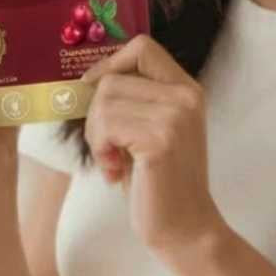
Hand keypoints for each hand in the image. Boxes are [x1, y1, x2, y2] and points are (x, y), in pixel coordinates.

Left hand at [81, 35, 225, 258]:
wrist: (185, 228)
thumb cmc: (159, 182)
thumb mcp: (152, 129)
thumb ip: (135, 100)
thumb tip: (88, 78)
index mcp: (187, 89)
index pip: (142, 47)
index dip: (110, 65)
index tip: (95, 92)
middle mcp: (186, 95)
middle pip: (114, 78)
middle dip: (96, 114)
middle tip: (108, 148)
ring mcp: (176, 116)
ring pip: (104, 101)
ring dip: (96, 136)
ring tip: (114, 162)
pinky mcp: (161, 139)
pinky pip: (106, 125)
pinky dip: (101, 150)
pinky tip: (117, 172)